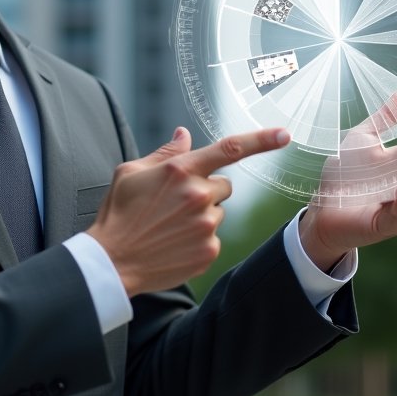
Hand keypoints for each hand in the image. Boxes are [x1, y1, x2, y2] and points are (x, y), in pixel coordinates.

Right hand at [88, 126, 290, 296]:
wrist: (112, 261)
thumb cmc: (119, 213)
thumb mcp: (131, 172)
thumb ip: (165, 153)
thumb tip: (184, 135)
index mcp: (181, 170)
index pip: (230, 149)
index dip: (261, 140)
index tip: (284, 134)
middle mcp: (199, 195)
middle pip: (224, 185)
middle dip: (207, 189)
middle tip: (176, 202)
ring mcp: (206, 225)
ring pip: (218, 212)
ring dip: (202, 214)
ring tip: (170, 225)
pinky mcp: (209, 250)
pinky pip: (213, 237)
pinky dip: (198, 239)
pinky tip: (174, 243)